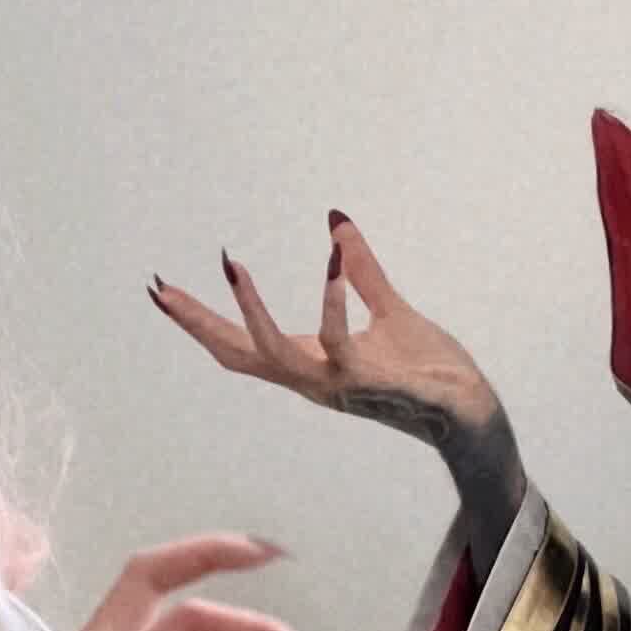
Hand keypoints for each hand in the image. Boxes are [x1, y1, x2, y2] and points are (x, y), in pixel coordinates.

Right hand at [148, 215, 527, 563]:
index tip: (163, 291)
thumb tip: (335, 221)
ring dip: (248, 311)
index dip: (200, 320)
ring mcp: (335, 384)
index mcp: (309, 361)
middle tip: (161, 290)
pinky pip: (338, 341)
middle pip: (237, 354)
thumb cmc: (429, 368)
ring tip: (230, 265)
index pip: (239, 343)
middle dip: (196, 323)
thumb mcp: (387, 307)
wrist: (469, 409)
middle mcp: (311, 379)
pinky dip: (332, 299)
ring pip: (273, 354)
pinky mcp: (368, 382)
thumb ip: (360, 268)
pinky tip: (330, 258)